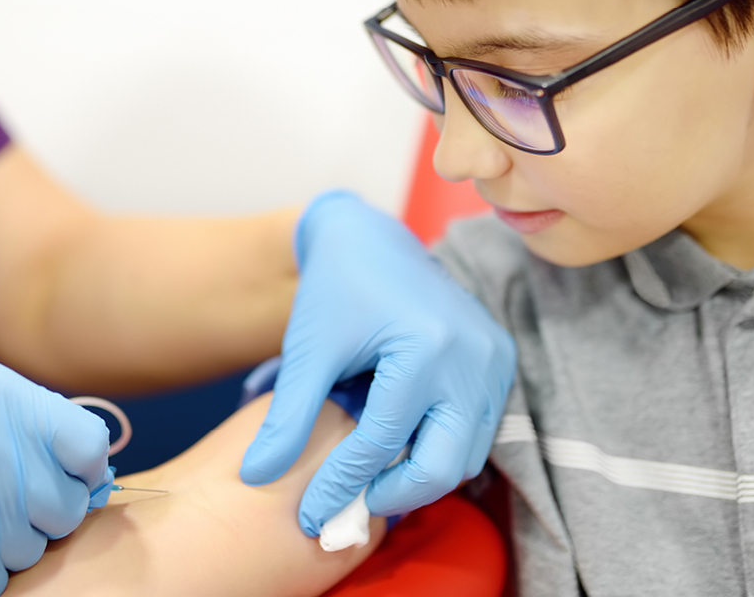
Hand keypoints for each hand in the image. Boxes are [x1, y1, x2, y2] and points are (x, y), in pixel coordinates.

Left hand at [240, 191, 515, 535]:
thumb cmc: (335, 289)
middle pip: (444, 465)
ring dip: (419, 477)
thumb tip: (255, 478)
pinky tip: (396, 448)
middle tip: (347, 508)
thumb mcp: (308, 350)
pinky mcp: (499, 360)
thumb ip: (287, 417)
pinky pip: (477, 429)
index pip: (383, 443)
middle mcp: (473, 356)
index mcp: (426, 347)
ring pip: (466, 455)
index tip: (312, 515)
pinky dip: (440, 449)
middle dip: (394, 496)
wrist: (369, 238)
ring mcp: (494, 359)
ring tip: (367, 479)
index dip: (343, 485)